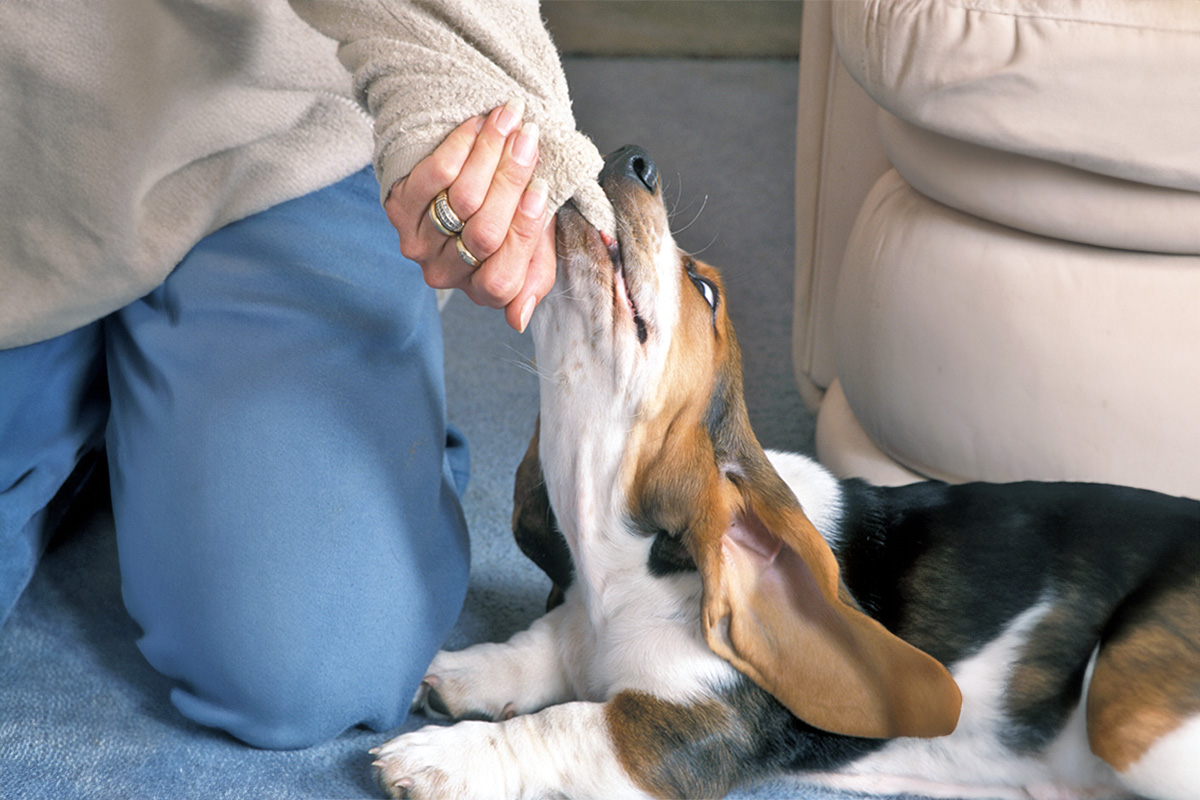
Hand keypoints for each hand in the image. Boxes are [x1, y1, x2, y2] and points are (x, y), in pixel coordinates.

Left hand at [386, 99, 556, 332]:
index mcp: (483, 290)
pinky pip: (432, 177)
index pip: (503, 277)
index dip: (524, 232)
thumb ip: (535, 276)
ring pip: (460, 200)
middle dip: (512, 180)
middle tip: (530, 138)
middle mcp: (445, 274)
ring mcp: (418, 244)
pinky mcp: (396, 210)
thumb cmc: (511, 214)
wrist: (474, 179)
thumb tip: (518, 320)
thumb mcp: (535, 248)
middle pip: (485, 232)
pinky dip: (459, 147)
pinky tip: (478, 124)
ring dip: (489, 153)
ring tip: (510, 120)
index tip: (543, 190)